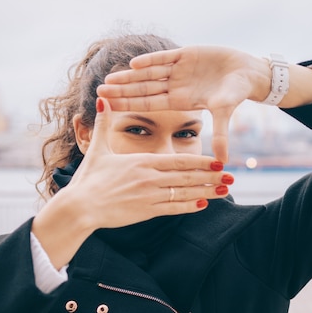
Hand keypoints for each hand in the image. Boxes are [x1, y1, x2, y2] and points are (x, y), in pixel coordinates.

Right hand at [32, 98, 232, 267]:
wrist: (80, 207)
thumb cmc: (89, 179)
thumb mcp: (98, 149)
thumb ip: (104, 124)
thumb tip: (103, 100)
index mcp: (142, 162)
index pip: (178, 160)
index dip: (201, 161)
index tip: (218, 161)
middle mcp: (150, 178)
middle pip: (187, 176)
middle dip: (211, 177)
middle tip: (231, 176)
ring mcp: (149, 196)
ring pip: (184, 193)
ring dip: (206, 192)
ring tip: (225, 192)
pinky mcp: (145, 212)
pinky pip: (172, 209)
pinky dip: (188, 207)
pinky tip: (203, 205)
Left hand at [97, 46, 269, 162]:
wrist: (247, 73)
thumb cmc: (235, 94)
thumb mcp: (224, 114)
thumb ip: (221, 135)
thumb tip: (224, 162)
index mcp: (179, 101)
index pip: (149, 103)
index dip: (130, 104)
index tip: (110, 106)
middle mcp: (174, 85)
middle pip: (143, 88)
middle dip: (122, 90)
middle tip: (100, 90)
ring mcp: (178, 69)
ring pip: (149, 73)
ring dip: (130, 76)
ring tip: (110, 78)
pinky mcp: (185, 54)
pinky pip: (164, 57)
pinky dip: (151, 60)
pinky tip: (134, 64)